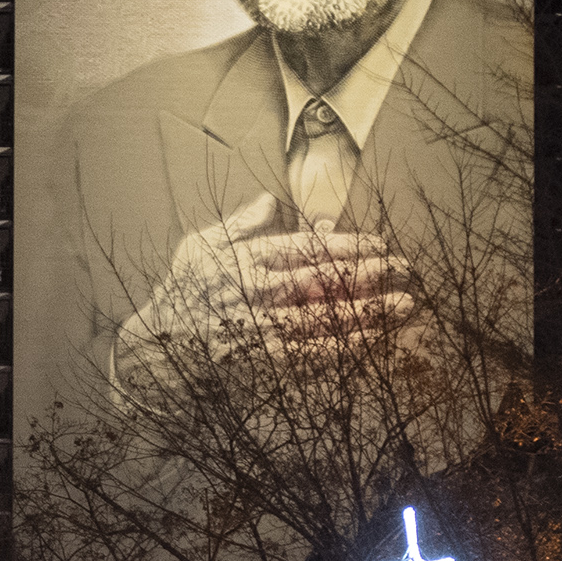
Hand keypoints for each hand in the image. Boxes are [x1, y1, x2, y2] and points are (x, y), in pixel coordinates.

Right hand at [113, 193, 415, 380]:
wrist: (155, 349)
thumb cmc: (180, 293)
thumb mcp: (199, 246)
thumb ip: (240, 223)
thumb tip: (273, 200)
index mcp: (246, 259)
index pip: (307, 248)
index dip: (348, 246)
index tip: (380, 245)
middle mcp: (257, 291)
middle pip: (324, 281)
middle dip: (369, 274)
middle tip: (406, 270)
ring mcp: (262, 328)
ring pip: (325, 318)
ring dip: (368, 312)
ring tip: (405, 305)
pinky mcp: (264, 360)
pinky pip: (312, 353)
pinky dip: (345, 348)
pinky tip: (373, 342)